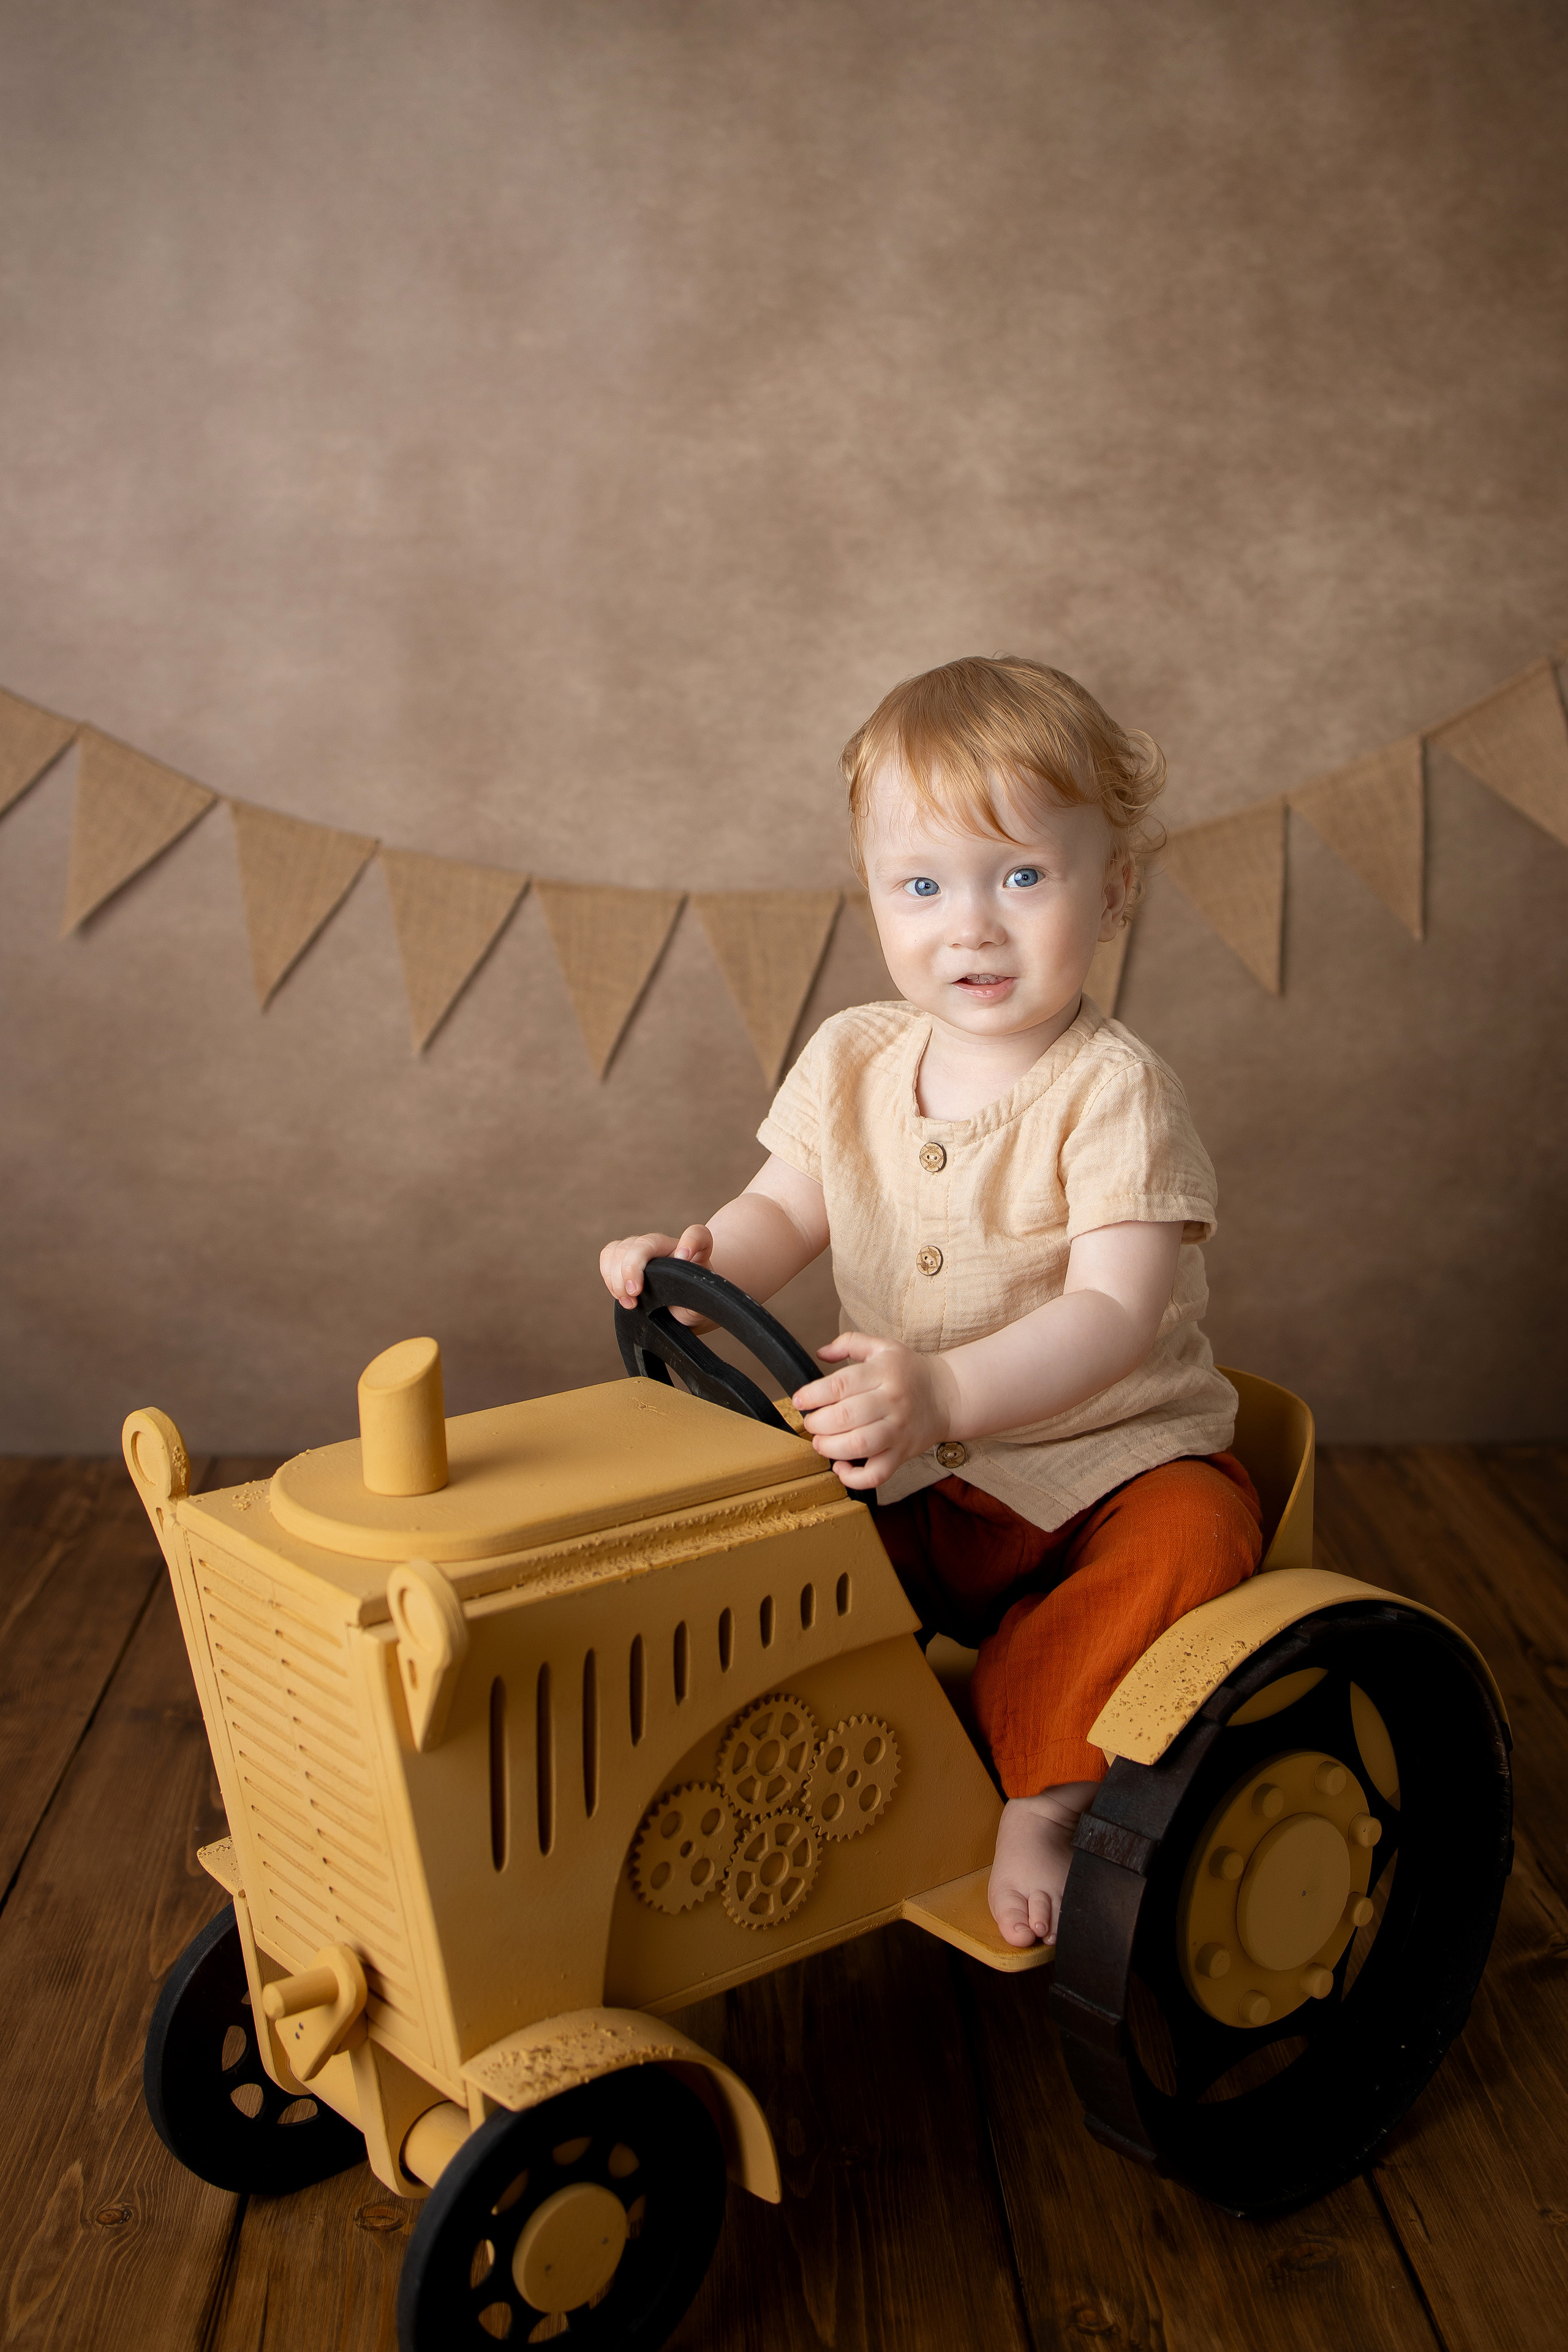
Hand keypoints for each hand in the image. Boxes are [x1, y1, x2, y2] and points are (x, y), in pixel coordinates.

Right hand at [599, 1225, 712, 1311]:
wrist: (680, 1309)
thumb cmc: (694, 1303)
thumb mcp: (705, 1301)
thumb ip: (703, 1291)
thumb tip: (681, 1270)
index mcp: (694, 1253)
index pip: (698, 1235)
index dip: (690, 1241)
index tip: (684, 1257)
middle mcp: (667, 1247)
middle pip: (644, 1242)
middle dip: (631, 1268)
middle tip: (634, 1295)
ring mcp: (645, 1251)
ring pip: (621, 1247)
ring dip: (616, 1275)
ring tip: (628, 1301)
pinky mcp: (627, 1259)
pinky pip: (608, 1254)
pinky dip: (608, 1274)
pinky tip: (619, 1294)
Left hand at [791, 1331, 958, 1489]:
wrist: (947, 1396)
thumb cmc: (910, 1371)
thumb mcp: (883, 1347)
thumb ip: (849, 1343)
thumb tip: (820, 1352)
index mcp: (883, 1373)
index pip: (839, 1385)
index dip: (812, 1395)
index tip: (799, 1401)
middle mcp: (891, 1402)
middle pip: (845, 1417)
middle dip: (817, 1423)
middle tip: (810, 1423)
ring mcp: (897, 1431)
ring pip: (859, 1445)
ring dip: (830, 1448)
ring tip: (820, 1443)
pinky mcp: (902, 1454)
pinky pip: (877, 1473)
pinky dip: (855, 1478)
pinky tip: (841, 1468)